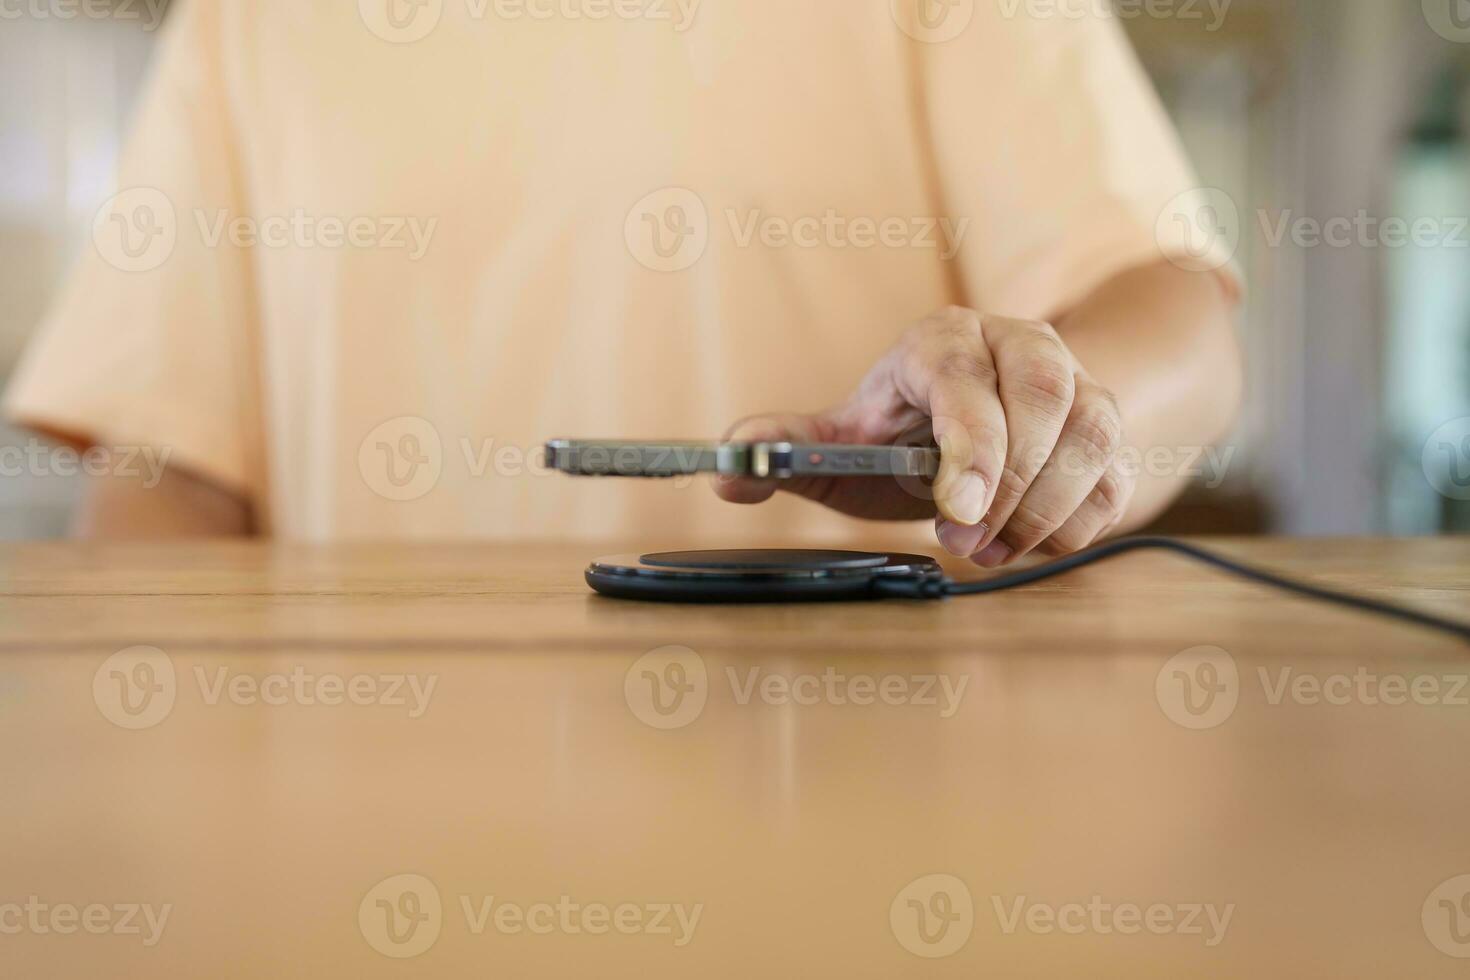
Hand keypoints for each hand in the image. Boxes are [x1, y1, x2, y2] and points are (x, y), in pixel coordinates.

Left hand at [714, 307, 1134, 566]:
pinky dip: (1078, 524)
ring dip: (1046, 509)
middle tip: (964, 544)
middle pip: (1045, 400)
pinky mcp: (1109, 429)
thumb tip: (727, 467)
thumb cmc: (901, 432)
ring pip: (1092, 435)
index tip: (954, 514)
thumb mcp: (840, 441)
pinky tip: (1029, 545)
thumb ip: (785, 449)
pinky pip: (1116, 476)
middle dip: (1010, 487)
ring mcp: (1076, 382)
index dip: (971, 448)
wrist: (980, 424)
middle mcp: (1019, 344)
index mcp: (944, 340)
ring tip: (991, 549)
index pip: (968, 381)